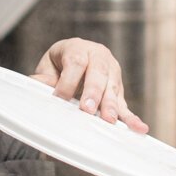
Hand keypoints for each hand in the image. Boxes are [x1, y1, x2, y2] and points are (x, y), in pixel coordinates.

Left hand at [31, 38, 149, 132]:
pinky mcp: (118, 89)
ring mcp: (111, 72)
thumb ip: (42, 78)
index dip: (68, 80)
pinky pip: (124, 104)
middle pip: (98, 72)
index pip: (75, 61)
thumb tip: (36, 85)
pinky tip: (139, 127)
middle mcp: (98, 56)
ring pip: (112, 87)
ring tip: (108, 120)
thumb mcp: (48, 67)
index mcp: (77, 47)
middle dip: (93, 91)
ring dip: (110, 105)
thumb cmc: (58, 66)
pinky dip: (131, 117)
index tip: (60, 98)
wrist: (75, 62)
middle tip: (87, 109)